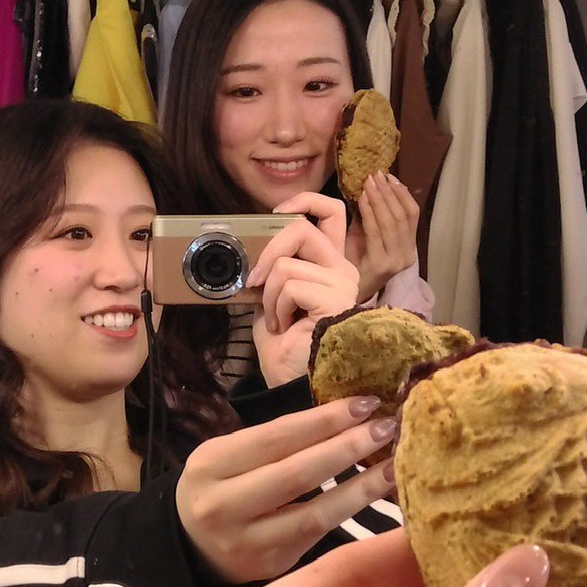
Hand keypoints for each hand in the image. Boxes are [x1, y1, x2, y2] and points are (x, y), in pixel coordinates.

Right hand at [176, 396, 397, 584]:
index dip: (325, 420)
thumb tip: (349, 413)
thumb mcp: (232, 455)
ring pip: (314, 514)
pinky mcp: (271, 566)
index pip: (277, 436)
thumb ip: (278, 440)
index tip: (365, 403)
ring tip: (394, 465)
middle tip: (387, 428)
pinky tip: (376, 494)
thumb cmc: (224, 486)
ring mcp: (247, 542)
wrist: (194, 547)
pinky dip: (351, 512)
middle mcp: (222, 505)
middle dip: (347, 448)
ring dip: (361, 487)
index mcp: (211, 464)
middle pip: (296, 474)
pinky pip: (319, 536)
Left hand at [248, 192, 360, 387]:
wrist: (293, 383)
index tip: (274, 217)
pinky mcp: (335, 299)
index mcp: (329, 265)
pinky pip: (290, 284)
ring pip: (287, 263)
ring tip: (278, 320)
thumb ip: (269, 272)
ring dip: (268, 295)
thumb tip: (245, 253)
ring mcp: (342, 284)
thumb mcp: (271, 300)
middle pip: (302, 226)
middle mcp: (342, 270)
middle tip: (255, 280)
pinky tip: (285, 327)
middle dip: (268, 250)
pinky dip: (276, 307)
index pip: (331, 212)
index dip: (302, 202)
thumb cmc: (285, 348)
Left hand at [345, 173, 420, 301]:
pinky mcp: (381, 265)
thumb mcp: (367, 235)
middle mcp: (407, 255)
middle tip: (376, 175)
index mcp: (408, 247)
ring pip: (393, 222)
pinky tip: (361, 199)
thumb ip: (372, 215)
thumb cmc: (353, 262)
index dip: (402, 193)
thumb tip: (371, 185)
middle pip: (403, 215)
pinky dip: (370, 212)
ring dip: (380, 198)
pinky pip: (377, 231)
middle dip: (389, 192)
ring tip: (369, 182)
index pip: (412, 214)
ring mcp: (396, 261)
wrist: (343, 294)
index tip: (389, 176)